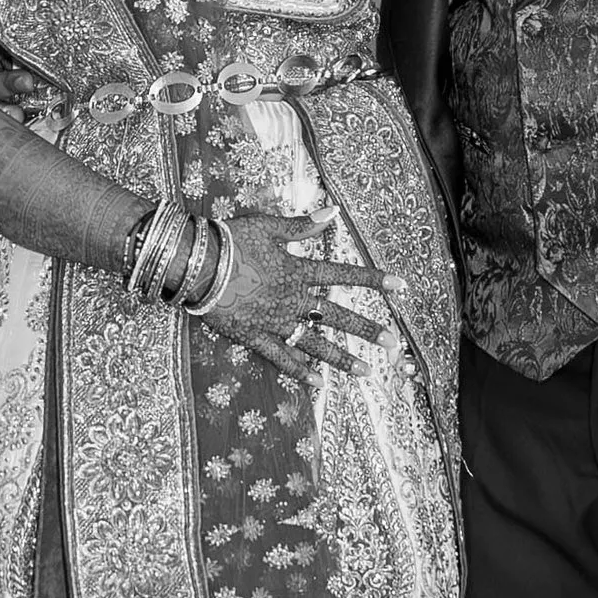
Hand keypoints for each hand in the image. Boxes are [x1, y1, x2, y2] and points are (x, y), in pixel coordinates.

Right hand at [200, 209, 391, 383]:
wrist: (196, 265)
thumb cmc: (230, 241)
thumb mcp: (268, 227)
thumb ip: (302, 225)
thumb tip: (333, 212)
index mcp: (298, 271)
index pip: (344, 274)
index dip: (374, 279)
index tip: (401, 286)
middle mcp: (293, 299)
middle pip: (337, 317)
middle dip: (367, 330)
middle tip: (393, 345)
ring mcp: (275, 322)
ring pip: (315, 344)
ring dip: (342, 358)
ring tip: (366, 372)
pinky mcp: (255, 337)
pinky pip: (282, 358)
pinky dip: (300, 372)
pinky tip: (318, 384)